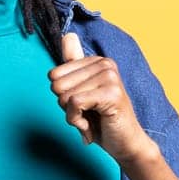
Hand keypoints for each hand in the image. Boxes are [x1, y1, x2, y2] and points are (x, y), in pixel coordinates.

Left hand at [48, 32, 158, 166]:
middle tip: (87, 113)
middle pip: (57, 85)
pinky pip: (74, 103)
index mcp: (97, 61)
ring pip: (65, 96)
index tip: (81, 104)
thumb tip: (67, 35)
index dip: (62, 96)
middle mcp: (105, 64)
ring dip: (72, 116)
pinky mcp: (112, 93)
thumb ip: (73, 65)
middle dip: (66, 106)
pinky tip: (91, 125)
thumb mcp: (81, 91)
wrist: (124, 144)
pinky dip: (77, 121)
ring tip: (91, 119)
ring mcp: (110, 77)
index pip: (54, 75)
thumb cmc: (100, 120)